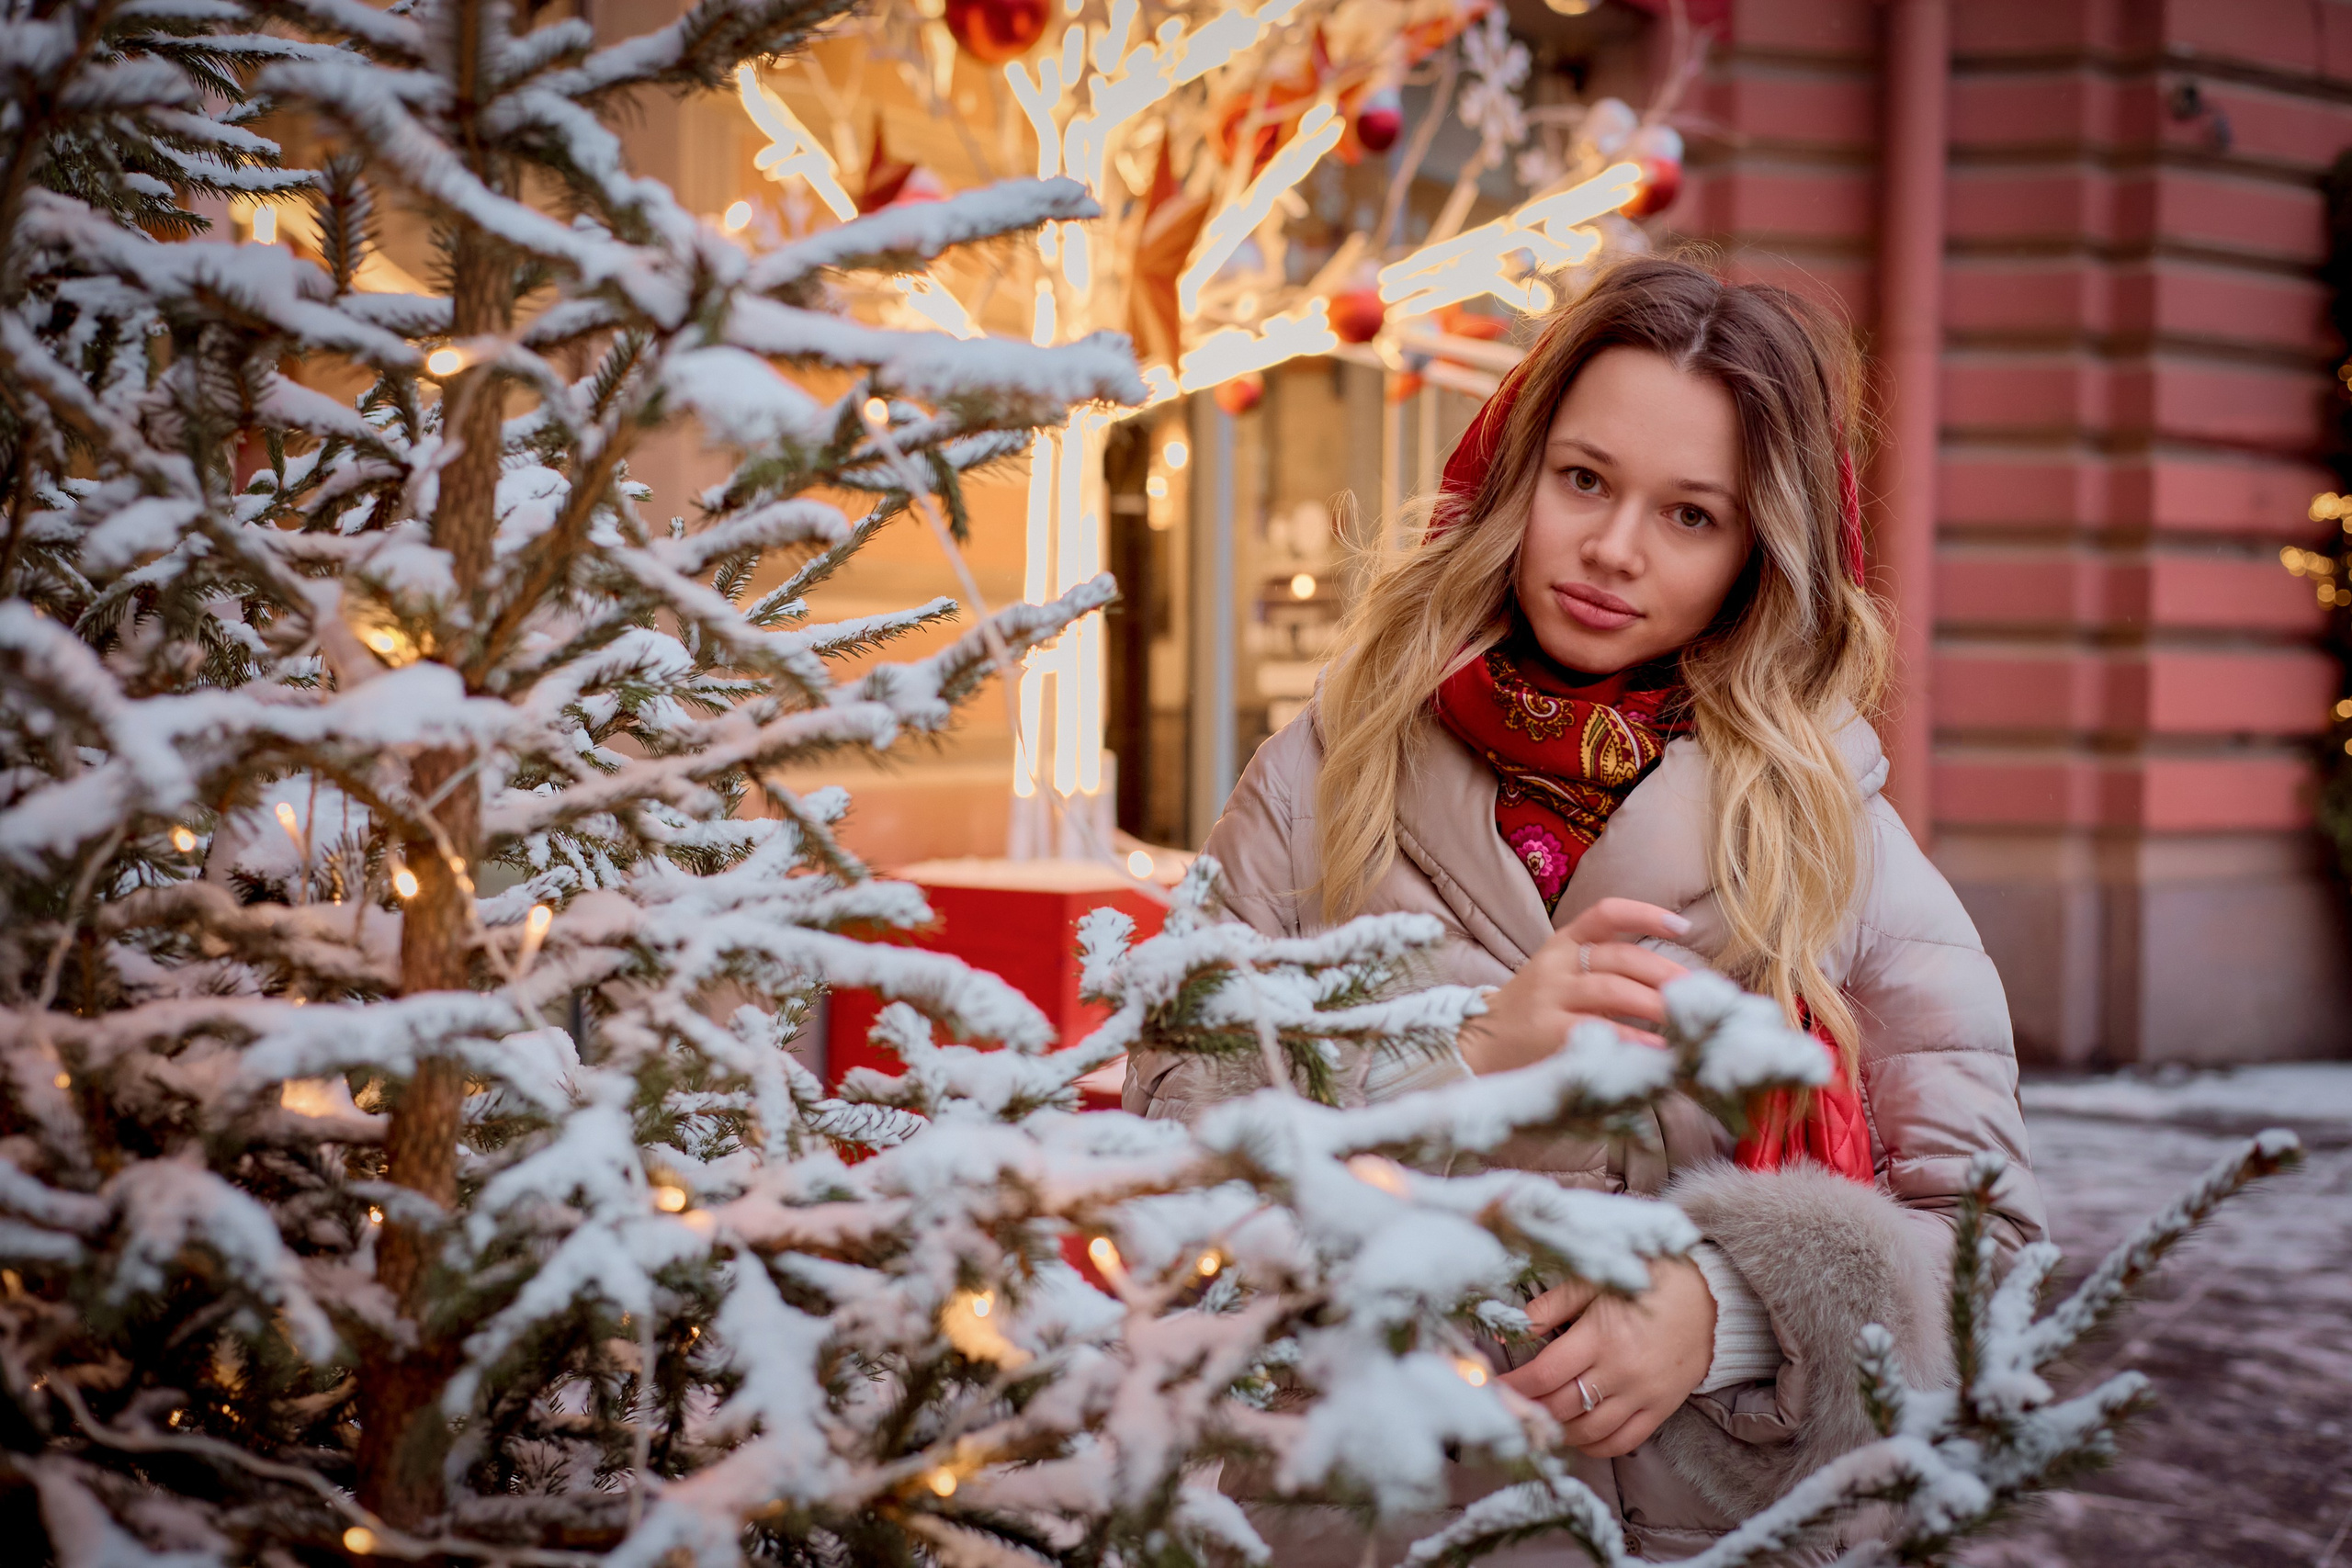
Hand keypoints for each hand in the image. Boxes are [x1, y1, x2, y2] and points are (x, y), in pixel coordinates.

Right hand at [1458, 897, 1691, 1073]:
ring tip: (1688, 1021)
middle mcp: (1555, 964)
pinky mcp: (1547, 1032)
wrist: (1478, 1045)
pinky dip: (1634, 1040)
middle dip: (1667, 974)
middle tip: (1700, 994)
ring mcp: (1549, 997)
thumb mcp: (1560, 976)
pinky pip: (1599, 1030)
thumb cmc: (1534, 1012)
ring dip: (1657, 1004)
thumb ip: (1606, 971)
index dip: (1645, 915)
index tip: (1681, 928)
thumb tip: (1674, 983)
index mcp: (1562, 944)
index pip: (1606, 914)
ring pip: (1613, 989)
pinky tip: (1659, 1050)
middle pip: (1621, 958)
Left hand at [1499, 1257, 1717, 1458]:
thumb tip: (1512, 1328)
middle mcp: (1621, 1371)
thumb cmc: (1646, 1281)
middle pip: (1562, 1406)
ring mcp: (1643, 1395)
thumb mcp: (1594, 1282)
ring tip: (1539, 1419)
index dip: (1515, 1386)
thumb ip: (1551, 1307)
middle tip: (1509, 1407)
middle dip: (1530, 1409)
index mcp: (1601, 1336)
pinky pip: (1623, 1442)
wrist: (1709, 1295)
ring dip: (1558, 1430)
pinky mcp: (1661, 1409)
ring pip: (1589, 1430)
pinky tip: (1577, 1435)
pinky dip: (1594, 1446)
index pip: (1546, 1374)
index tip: (1493, 1388)